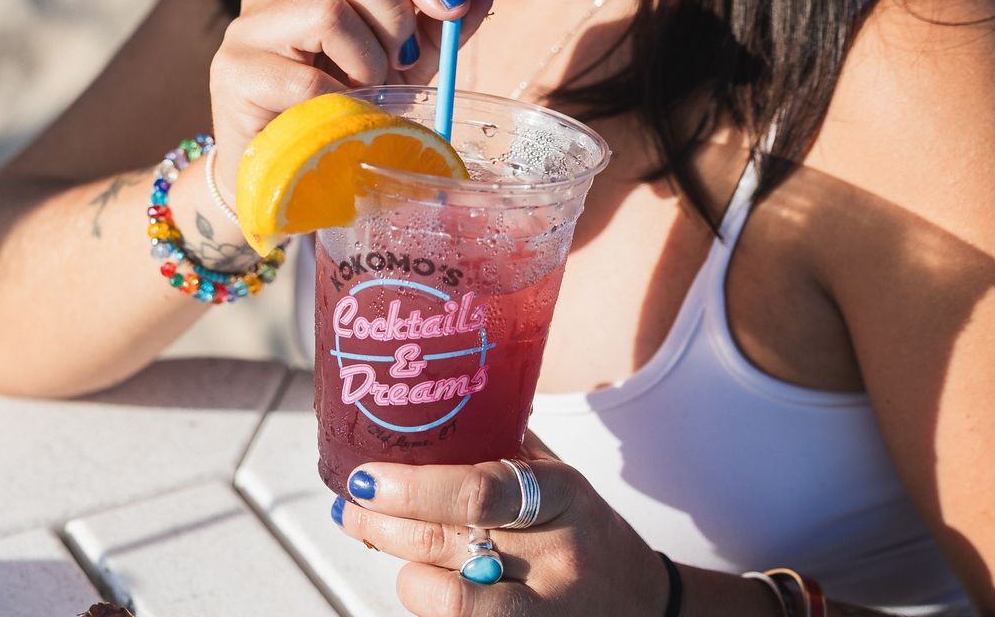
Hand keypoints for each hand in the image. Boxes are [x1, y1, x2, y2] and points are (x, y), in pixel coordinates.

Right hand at [208, 0, 492, 193]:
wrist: (281, 179)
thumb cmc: (339, 115)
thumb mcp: (399, 68)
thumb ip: (435, 32)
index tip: (453, 6)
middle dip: (395, 15)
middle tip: (406, 64)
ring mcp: (247, 29)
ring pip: (328, 14)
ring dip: (367, 62)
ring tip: (367, 94)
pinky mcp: (235, 73)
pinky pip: (307, 80)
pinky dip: (342, 104)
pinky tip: (343, 120)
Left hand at [333, 446, 670, 614]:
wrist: (644, 602)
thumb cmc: (584, 528)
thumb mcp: (556, 476)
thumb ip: (503, 444)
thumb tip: (430, 399)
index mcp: (560, 495)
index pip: (480, 492)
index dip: (413, 488)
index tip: (366, 477)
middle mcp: (555, 555)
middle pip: (447, 544)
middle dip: (384, 525)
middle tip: (350, 507)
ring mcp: (547, 609)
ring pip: (450, 600)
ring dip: (402, 573)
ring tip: (378, 542)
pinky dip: (430, 603)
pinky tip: (417, 580)